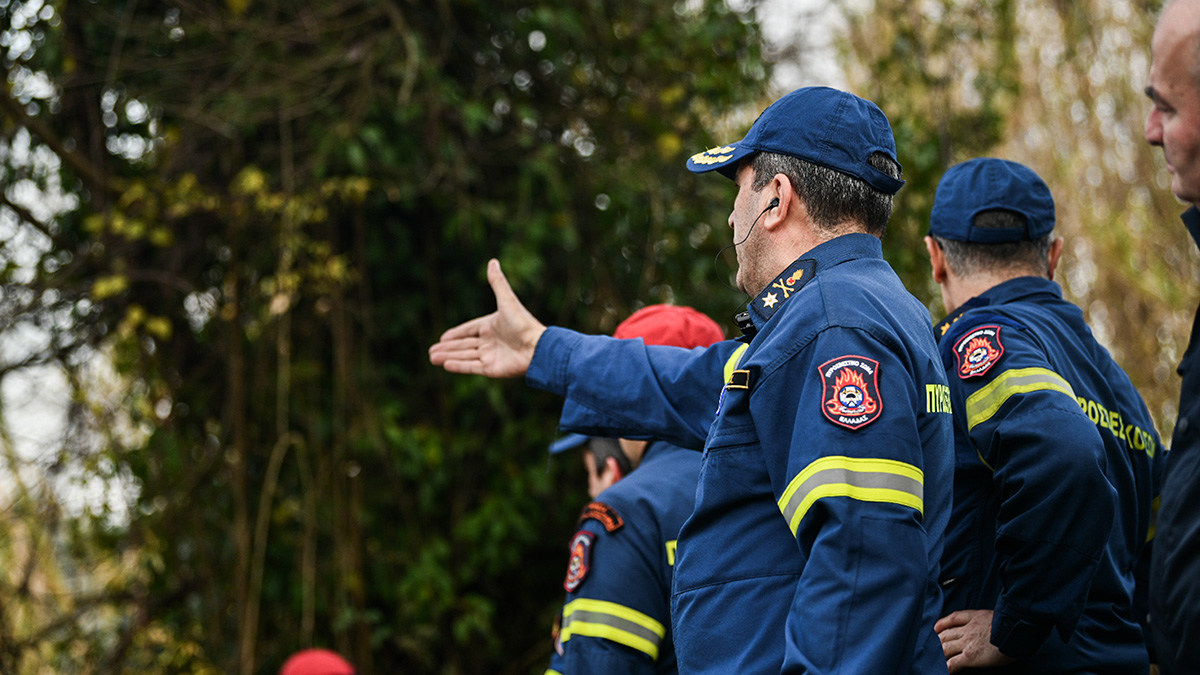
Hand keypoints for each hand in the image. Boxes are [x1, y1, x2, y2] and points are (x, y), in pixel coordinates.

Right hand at [428, 259, 546, 377]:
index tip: (442, 337)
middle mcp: (490, 341)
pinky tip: (446, 365)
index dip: (456, 334)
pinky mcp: (492, 369)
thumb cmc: (523, 323)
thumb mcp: (507, 300)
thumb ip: (497, 283)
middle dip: (448, 348)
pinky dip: (459, 366)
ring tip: (432, 358)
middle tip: (431, 352)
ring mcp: (491, 356)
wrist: (537, 347)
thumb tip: (492, 261)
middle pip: (464, 345)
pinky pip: (472, 367)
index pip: (469, 330)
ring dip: (449, 357)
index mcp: (491, 326)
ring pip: (465, 356)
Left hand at [935, 609, 1015, 672]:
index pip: (953, 618)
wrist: (1017, 630)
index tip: (936, 628)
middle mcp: (967, 629)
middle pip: (945, 634)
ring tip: (933, 660)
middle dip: (936, 641)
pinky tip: (944, 671)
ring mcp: (967, 643)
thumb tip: (990, 627)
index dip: (942, 624)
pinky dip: (946, 668)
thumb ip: (988, 620)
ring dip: (938, 654)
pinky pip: (953, 663)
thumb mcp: (997, 615)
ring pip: (945, 648)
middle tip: (931, 648)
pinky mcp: (970, 656)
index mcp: (974, 617)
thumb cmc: (1013, 624)